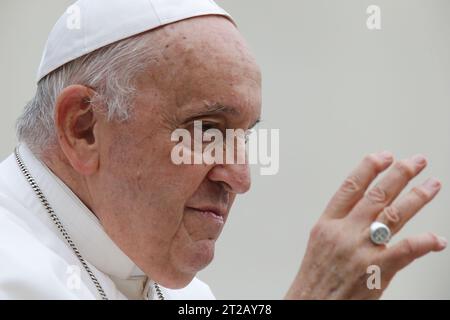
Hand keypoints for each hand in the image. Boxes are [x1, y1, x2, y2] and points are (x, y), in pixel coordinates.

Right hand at [285, 152, 446, 298]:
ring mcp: (361, 250)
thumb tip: (363, 209)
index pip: (350, 187)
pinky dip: (424, 242)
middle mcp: (344, 232)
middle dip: (399, 175)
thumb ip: (340, 224)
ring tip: (431, 185)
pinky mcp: (377, 271)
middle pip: (376, 195)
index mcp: (327, 224)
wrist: (310, 304)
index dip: (369, 168)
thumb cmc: (315, 278)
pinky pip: (406, 250)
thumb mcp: (320, 243)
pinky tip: (437, 238)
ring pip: (394, 215)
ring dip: (417, 197)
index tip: (384, 156)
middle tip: (416, 162)